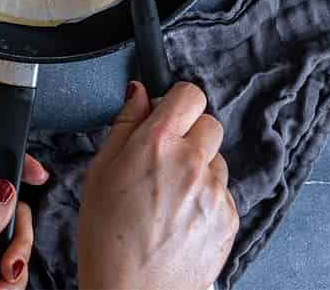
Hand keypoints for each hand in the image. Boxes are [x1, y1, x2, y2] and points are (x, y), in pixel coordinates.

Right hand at [78, 80, 237, 289]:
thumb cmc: (107, 236)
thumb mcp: (100, 170)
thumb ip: (124, 124)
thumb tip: (138, 94)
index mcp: (157, 142)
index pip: (189, 94)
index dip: (177, 102)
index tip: (169, 115)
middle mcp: (191, 162)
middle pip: (209, 125)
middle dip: (190, 135)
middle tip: (167, 159)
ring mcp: (214, 193)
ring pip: (218, 161)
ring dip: (201, 169)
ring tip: (172, 197)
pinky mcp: (229, 220)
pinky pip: (224, 195)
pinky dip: (208, 200)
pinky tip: (182, 218)